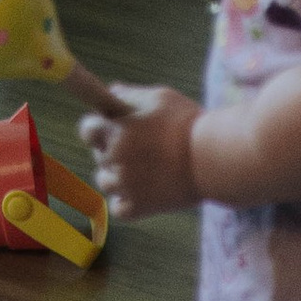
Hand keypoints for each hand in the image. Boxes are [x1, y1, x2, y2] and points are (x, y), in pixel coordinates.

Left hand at [79, 82, 202, 218]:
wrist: (213, 158)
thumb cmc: (187, 123)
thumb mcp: (158, 97)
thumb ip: (130, 95)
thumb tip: (111, 92)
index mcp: (117, 130)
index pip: (88, 129)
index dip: (96, 128)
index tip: (108, 129)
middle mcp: (116, 158)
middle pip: (99, 156)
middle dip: (112, 150)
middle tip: (138, 149)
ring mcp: (126, 186)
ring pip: (105, 182)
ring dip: (117, 176)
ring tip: (143, 170)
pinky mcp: (140, 208)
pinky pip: (118, 208)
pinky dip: (126, 202)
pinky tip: (142, 191)